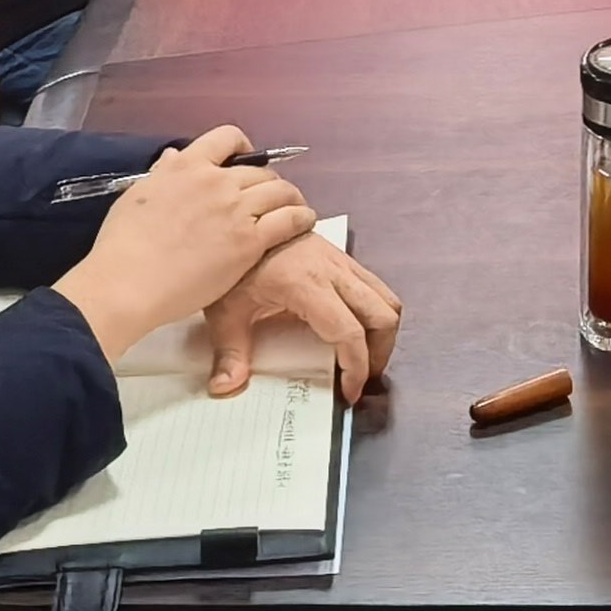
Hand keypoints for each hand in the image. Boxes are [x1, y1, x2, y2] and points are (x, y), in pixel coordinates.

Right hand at [50, 128, 319, 365]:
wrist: (129, 281)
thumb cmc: (123, 244)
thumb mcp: (136, 195)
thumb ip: (162, 174)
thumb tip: (173, 156)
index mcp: (187, 166)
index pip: (227, 138)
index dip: (243, 148)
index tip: (247, 161)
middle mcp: (216, 181)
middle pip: (259, 171)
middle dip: (269, 181)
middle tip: (271, 197)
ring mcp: (236, 210)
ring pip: (280, 191)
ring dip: (291, 198)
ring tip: (296, 208)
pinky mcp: (249, 241)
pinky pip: (288, 220)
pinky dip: (301, 218)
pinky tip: (305, 222)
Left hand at [203, 226, 403, 401]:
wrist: (239, 218)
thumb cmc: (234, 265)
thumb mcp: (226, 310)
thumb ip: (230, 352)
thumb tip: (224, 388)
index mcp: (306, 284)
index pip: (349, 332)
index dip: (357, 367)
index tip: (349, 392)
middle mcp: (333, 270)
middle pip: (383, 314)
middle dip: (379, 353)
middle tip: (360, 376)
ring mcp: (341, 260)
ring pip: (386, 298)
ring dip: (382, 332)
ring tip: (362, 357)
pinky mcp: (341, 256)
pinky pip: (374, 287)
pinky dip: (374, 313)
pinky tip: (351, 328)